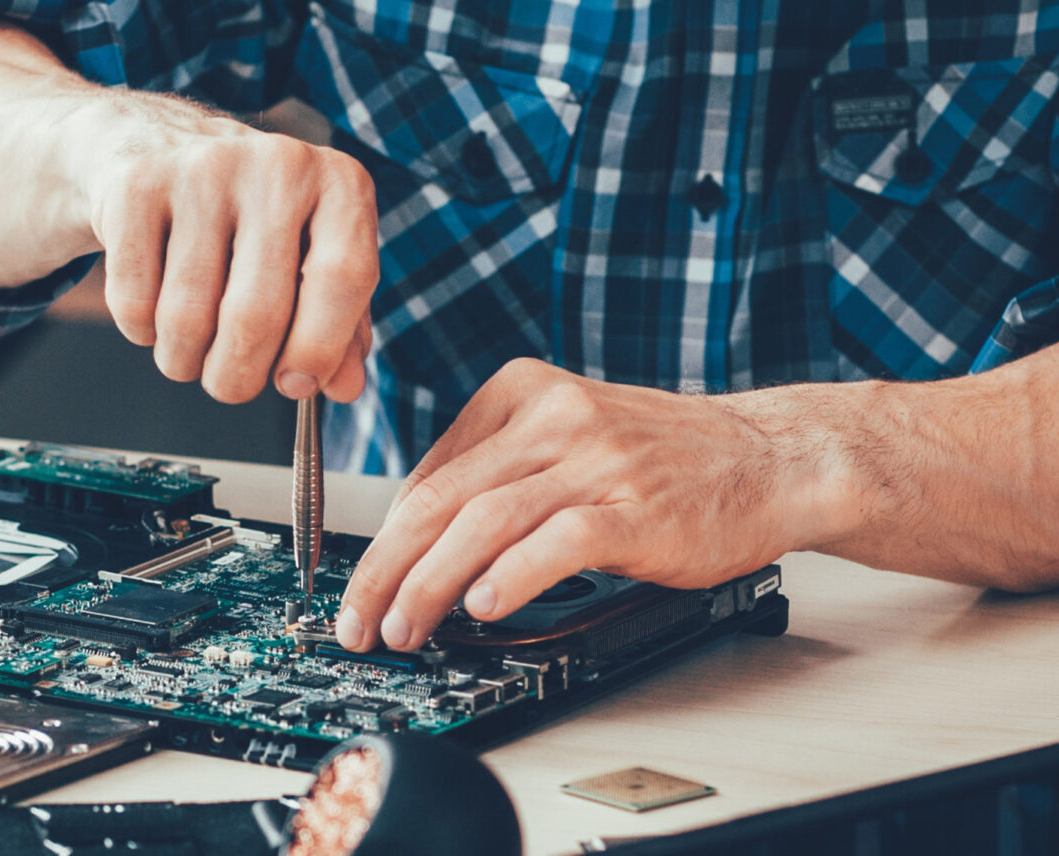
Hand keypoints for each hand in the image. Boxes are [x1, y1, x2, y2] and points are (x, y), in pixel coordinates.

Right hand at [77, 94, 377, 402]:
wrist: (152, 145)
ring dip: (182, 360)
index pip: (344, 277)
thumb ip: (338, 327)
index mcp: (338, 183)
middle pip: (256, 314)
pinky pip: (135, 301)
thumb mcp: (307, 259)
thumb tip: (343, 388)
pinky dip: (141, 331)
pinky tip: (151, 310)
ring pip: (187, 317)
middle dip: (236, 376)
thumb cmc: (246, 220)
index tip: (293, 384)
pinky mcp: (136, 185)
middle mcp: (277, 165)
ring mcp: (203, 169)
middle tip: (228, 384)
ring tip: (186, 350)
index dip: (318, 348)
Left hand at [336, 358, 853, 651]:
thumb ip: (496, 473)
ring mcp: (597, 460)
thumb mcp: (566, 438)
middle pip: (440, 499)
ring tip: (406, 628)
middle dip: (385, 568)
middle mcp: (553, 418)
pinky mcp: (639, 508)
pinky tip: (484, 606)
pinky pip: (560, 539)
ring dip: (432, 583)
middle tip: (358, 619)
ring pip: (485, 521)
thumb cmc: (666, 458)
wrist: (774, 456)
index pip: (427, 474)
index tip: (362, 586)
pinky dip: (514, 575)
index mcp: (521, 393)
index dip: (384, 541)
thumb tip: (416, 539)